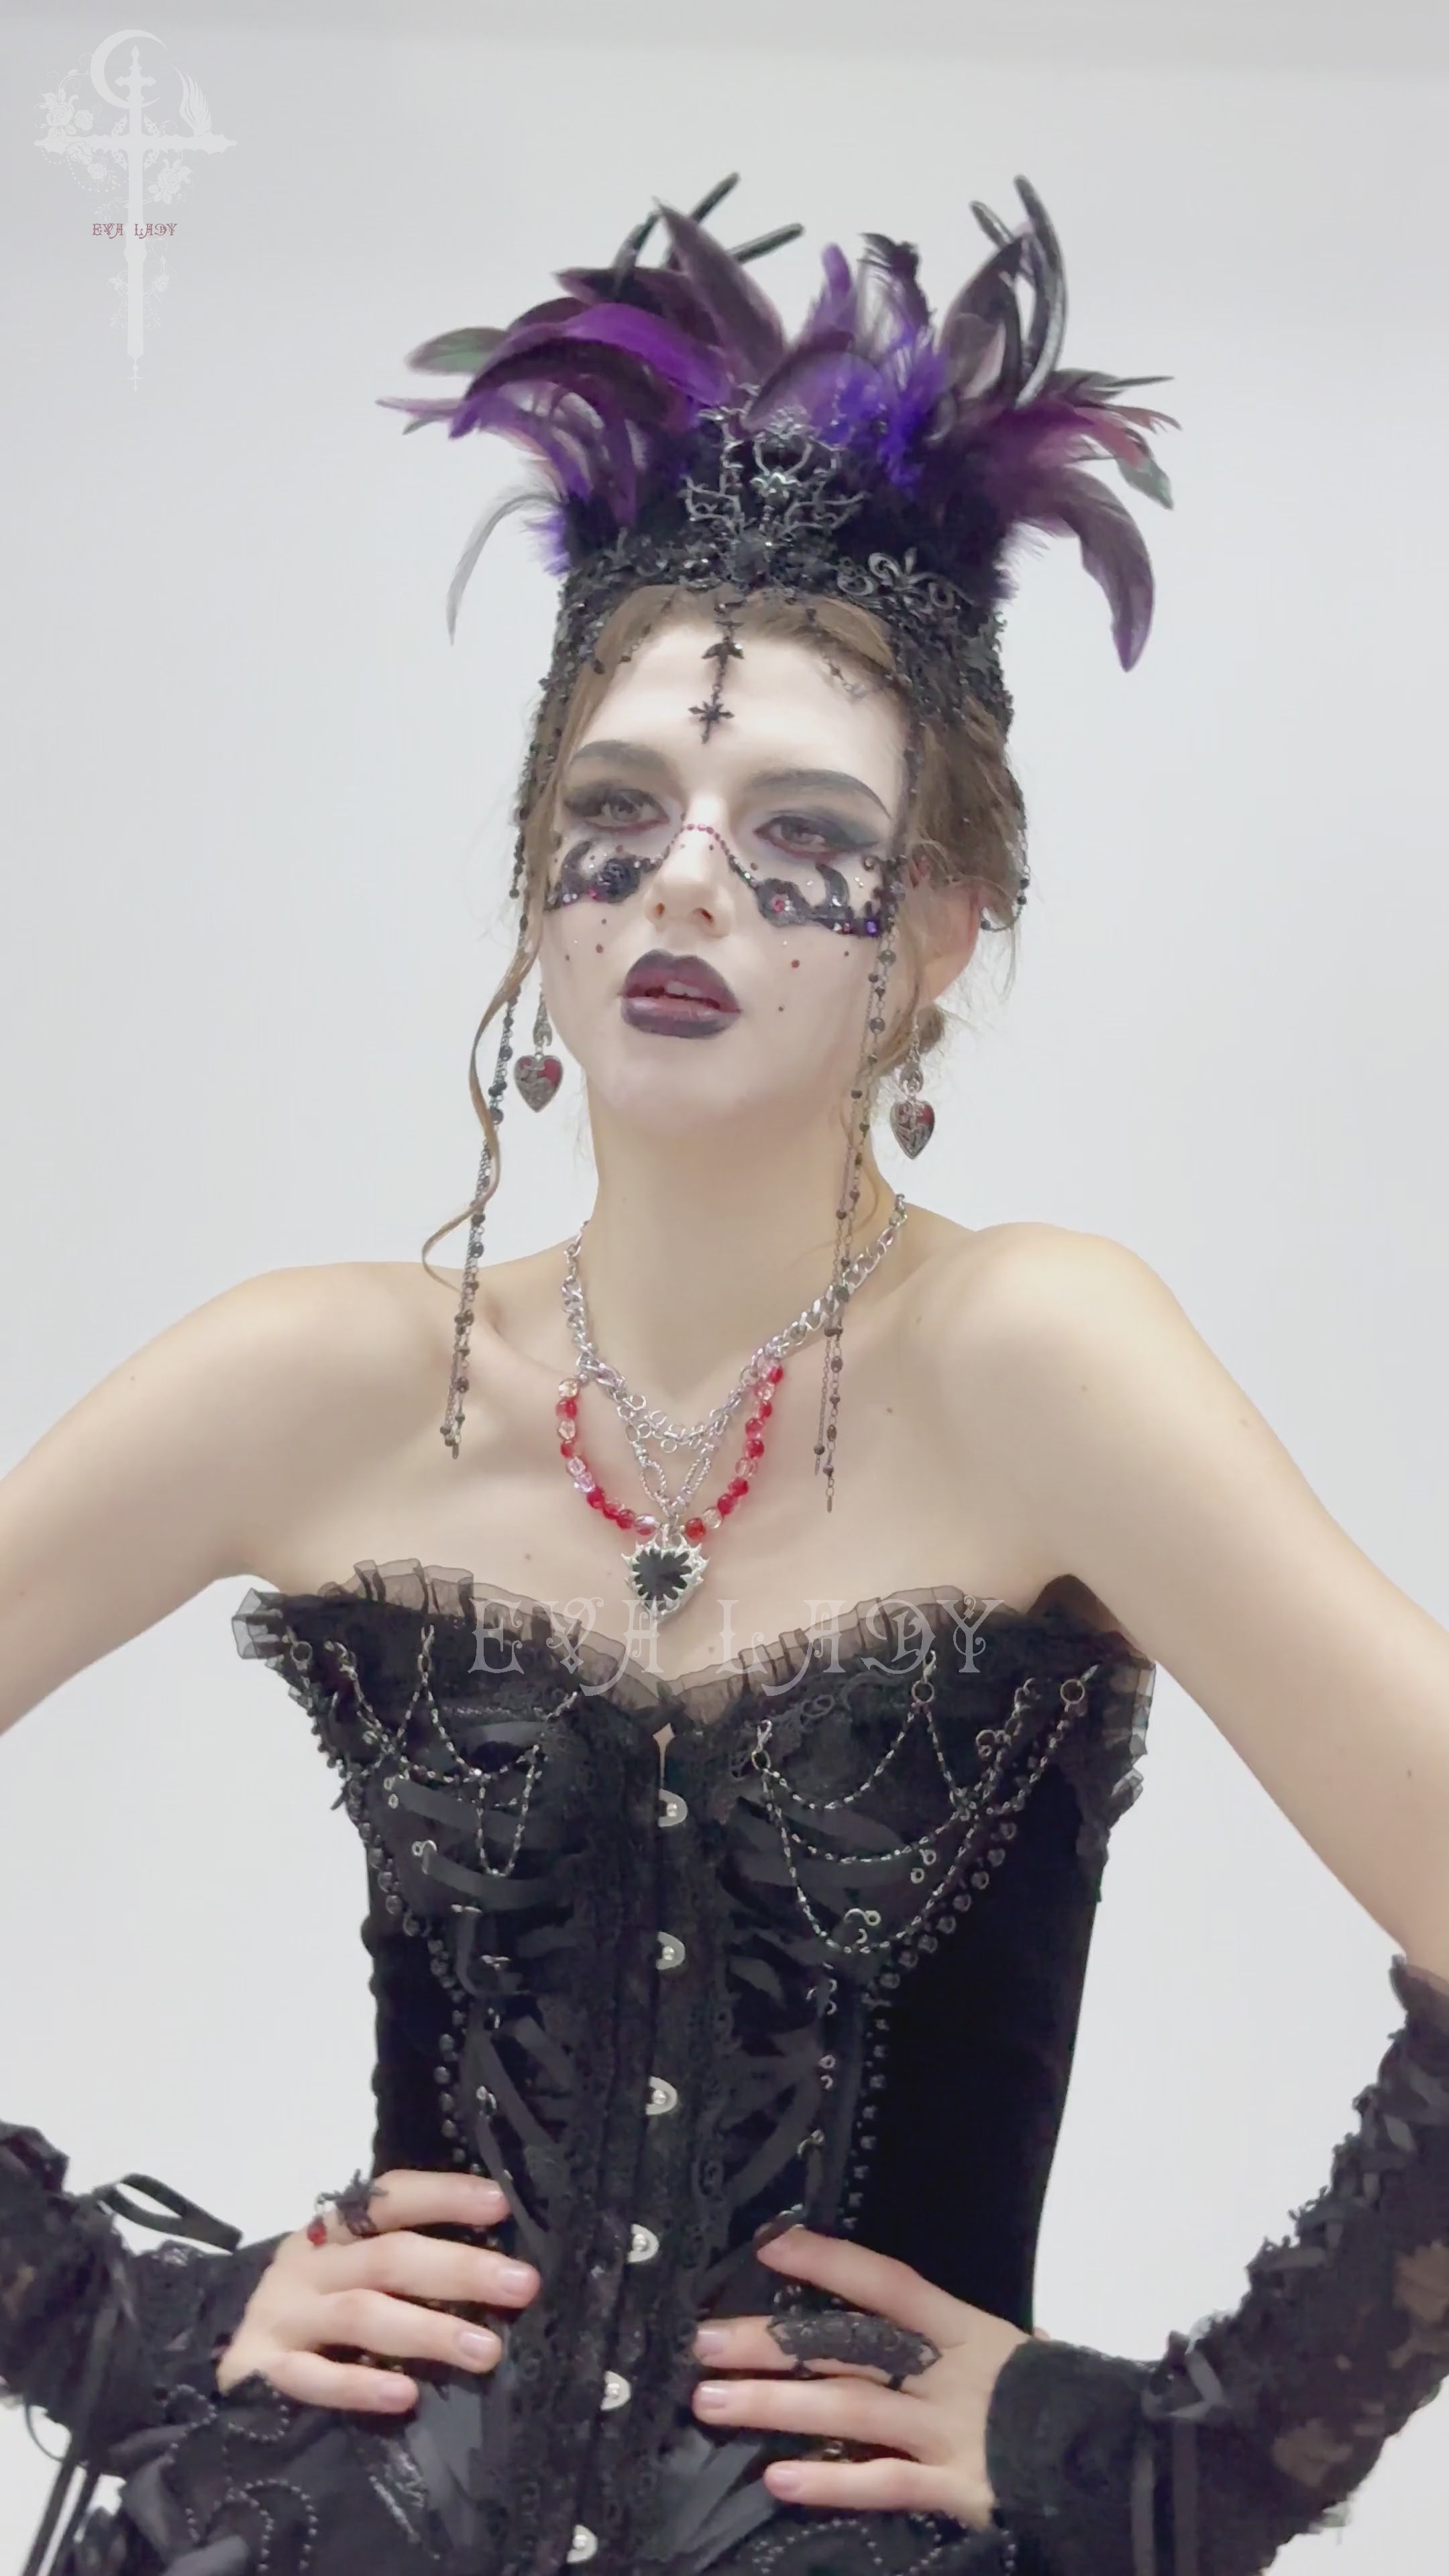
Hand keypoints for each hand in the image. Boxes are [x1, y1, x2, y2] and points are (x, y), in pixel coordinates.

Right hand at [215, 2168, 538, 2413]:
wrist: (230, 2367)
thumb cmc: (313, 2313)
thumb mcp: (349, 2273)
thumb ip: (403, 2265)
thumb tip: (495, 2269)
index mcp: (332, 2231)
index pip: (388, 2199)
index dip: (443, 2195)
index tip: (500, 2205)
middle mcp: (307, 2265)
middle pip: (388, 2258)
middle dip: (459, 2270)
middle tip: (522, 2284)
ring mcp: (283, 2317)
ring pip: (361, 2314)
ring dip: (427, 2331)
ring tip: (487, 2351)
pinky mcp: (261, 2372)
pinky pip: (314, 2378)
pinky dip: (360, 2386)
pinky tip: (405, 2395)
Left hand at [691, 2225, 1041, 2526]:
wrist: (1120, 2458)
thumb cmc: (1057, 2398)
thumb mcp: (1007, 2349)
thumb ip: (948, 2336)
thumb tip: (893, 2309)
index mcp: (965, 2328)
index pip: (887, 2282)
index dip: (828, 2262)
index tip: (768, 2247)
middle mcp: (950, 2374)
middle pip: (848, 2347)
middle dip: (770, 2343)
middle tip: (700, 2340)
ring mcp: (950, 2431)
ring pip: (850, 2411)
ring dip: (775, 2406)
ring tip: (712, 2402)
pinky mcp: (957, 2489)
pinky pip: (885, 2485)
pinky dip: (832, 2483)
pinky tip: (778, 2480)